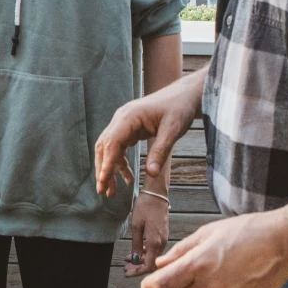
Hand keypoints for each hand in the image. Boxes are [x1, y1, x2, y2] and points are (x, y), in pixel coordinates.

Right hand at [95, 75, 199, 196]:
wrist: (185, 95)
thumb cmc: (179, 108)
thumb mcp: (173, 130)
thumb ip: (160, 151)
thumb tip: (151, 174)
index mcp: (128, 116)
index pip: (111, 142)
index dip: (106, 163)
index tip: (102, 182)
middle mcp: (121, 119)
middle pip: (104, 146)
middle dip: (103, 169)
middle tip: (104, 192)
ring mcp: (124, 123)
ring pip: (109, 148)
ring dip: (109, 169)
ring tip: (112, 191)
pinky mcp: (129, 128)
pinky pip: (119, 148)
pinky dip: (120, 163)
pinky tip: (127, 178)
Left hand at [125, 192, 169, 276]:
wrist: (157, 194)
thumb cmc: (145, 207)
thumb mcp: (136, 225)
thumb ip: (136, 244)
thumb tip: (134, 259)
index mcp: (155, 242)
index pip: (149, 266)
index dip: (138, 272)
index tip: (127, 273)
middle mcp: (162, 243)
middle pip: (151, 262)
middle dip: (138, 267)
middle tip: (125, 268)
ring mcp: (164, 239)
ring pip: (153, 256)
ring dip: (140, 260)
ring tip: (127, 260)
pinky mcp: (163, 234)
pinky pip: (154, 249)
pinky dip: (145, 252)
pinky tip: (135, 251)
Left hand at [139, 210, 287, 287]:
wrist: (282, 246)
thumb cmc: (246, 233)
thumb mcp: (208, 232)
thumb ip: (181, 251)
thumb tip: (160, 264)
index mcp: (199, 264)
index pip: (163, 284)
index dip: (150, 285)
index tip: (147, 285)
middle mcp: (210, 287)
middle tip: (170, 281)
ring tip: (195, 283)